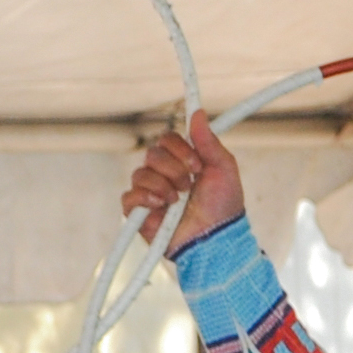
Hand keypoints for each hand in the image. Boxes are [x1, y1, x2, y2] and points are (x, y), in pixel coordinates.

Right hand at [120, 111, 244, 247]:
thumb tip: (198, 113)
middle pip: (152, 154)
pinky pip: (129, 197)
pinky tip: (160, 205)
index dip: (179, 148)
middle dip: (173, 169)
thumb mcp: (223, 169)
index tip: (197, 164)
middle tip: (189, 186)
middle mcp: (163, 175)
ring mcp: (150, 194)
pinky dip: (144, 198)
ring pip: (140, 173)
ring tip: (178, 201)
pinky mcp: (140, 215)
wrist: (217, 239)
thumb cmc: (223, 208)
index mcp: (181, 162)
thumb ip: (209, 141)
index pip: (167, 140)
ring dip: (162, 185)